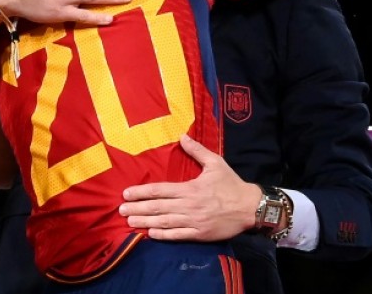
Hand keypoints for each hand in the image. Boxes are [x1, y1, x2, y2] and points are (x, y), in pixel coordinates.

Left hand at [118, 135, 261, 241]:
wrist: (251, 208)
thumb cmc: (231, 185)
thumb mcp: (215, 163)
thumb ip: (197, 151)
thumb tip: (182, 136)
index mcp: (189, 188)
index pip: (159, 190)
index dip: (141, 192)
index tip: (126, 193)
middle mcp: (188, 205)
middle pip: (157, 207)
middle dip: (137, 208)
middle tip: (121, 210)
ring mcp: (193, 221)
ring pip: (164, 222)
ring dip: (145, 222)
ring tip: (129, 222)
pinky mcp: (200, 234)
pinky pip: (178, 235)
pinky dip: (163, 235)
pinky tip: (150, 234)